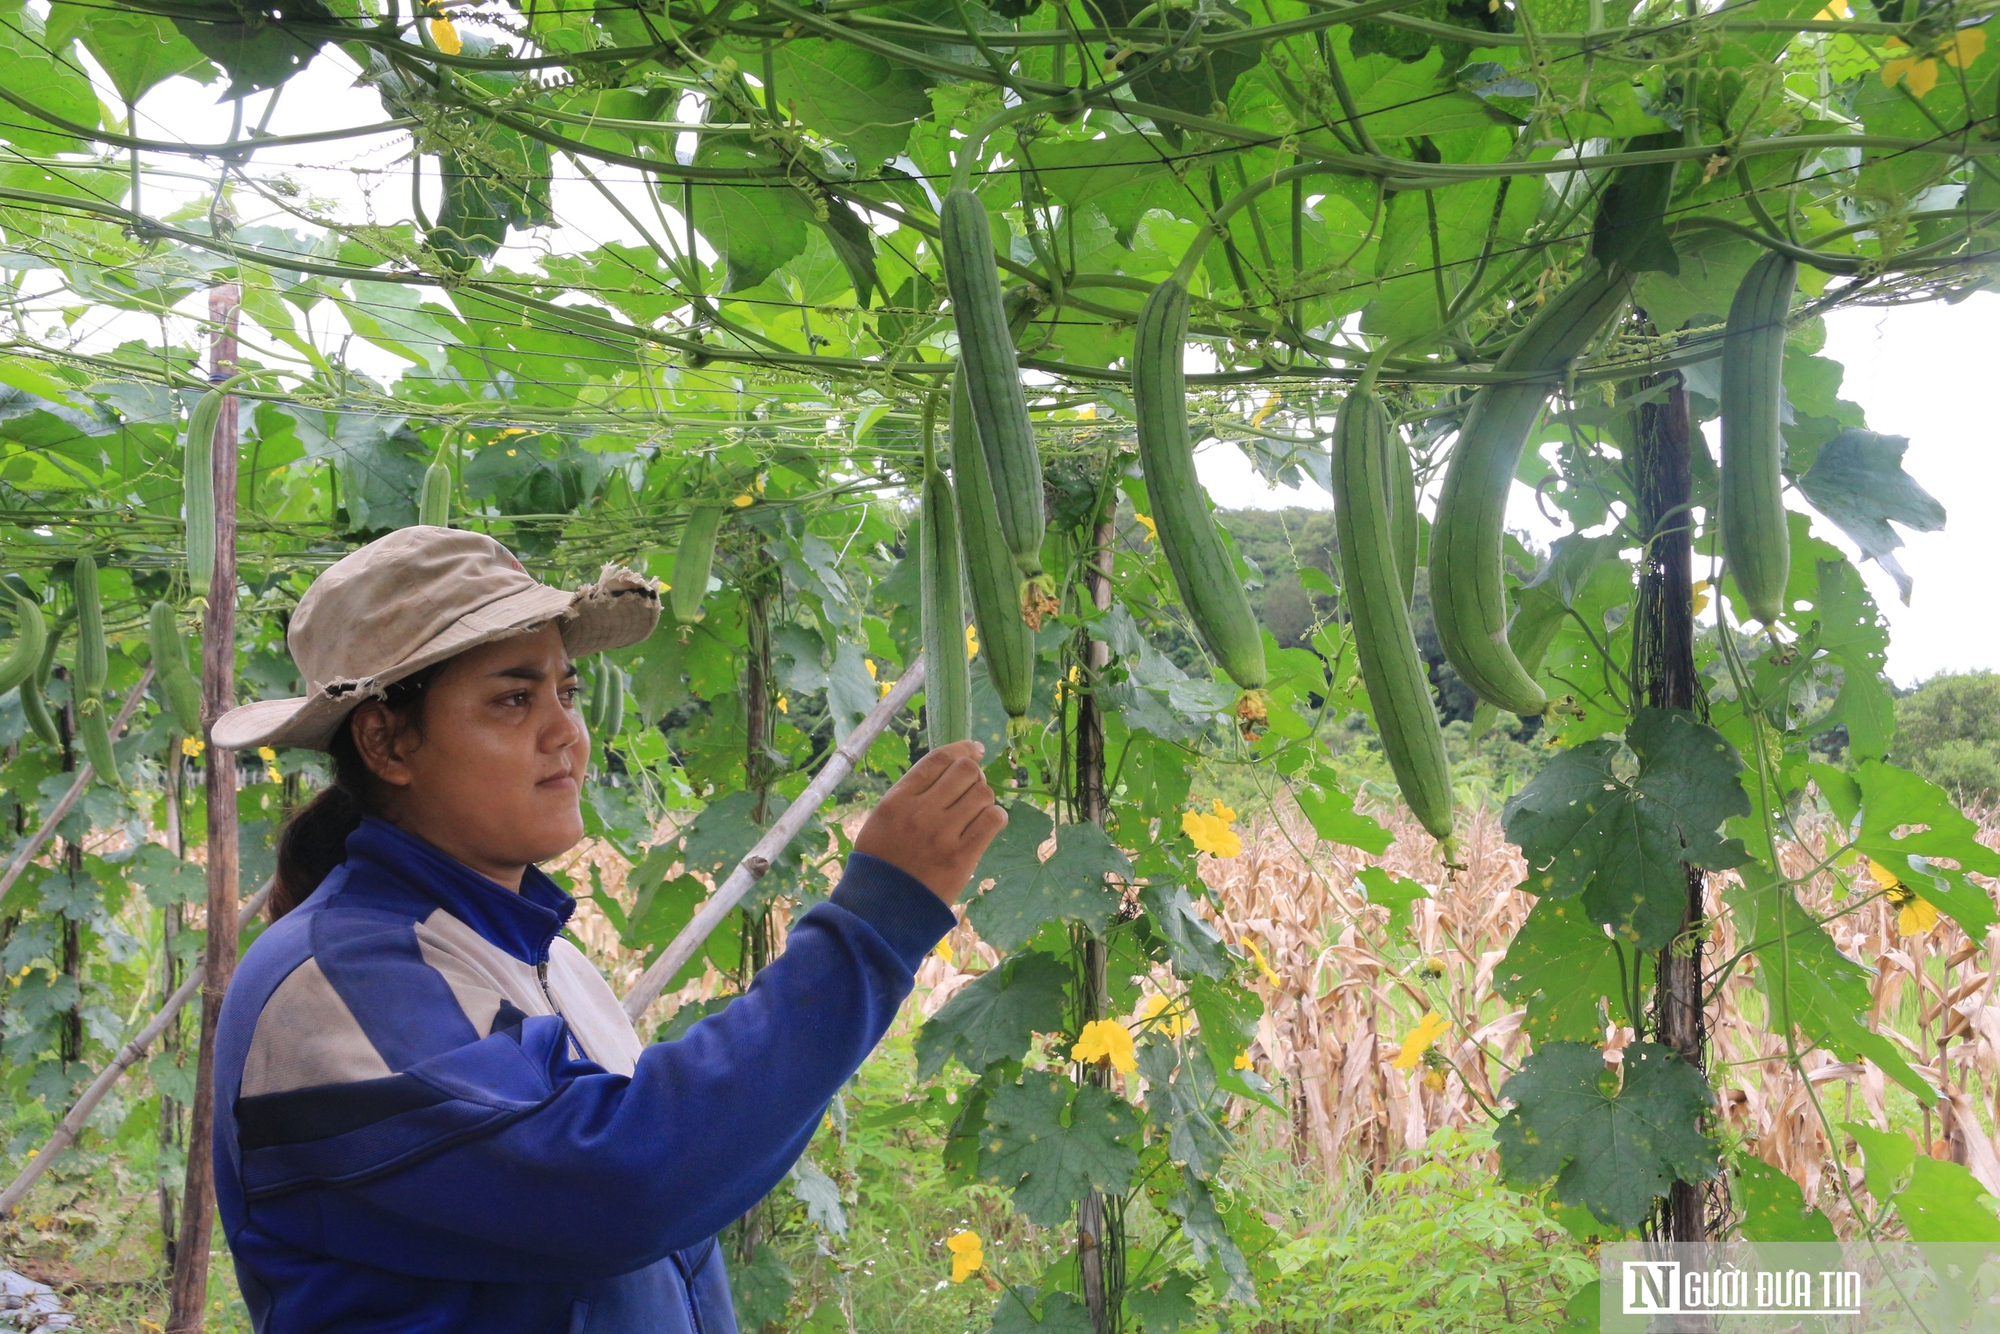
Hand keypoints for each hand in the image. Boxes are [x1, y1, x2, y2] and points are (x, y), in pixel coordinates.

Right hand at [854, 740, 1006, 905]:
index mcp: (897, 800)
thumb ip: (911, 795)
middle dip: (975, 775)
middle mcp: (920, 811)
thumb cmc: (880, 864)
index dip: (962, 749)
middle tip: (973, 789)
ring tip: (976, 813)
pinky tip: (987, 825)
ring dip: (984, 799)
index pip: (938, 759)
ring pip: (983, 793)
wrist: (880, 911)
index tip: (975, 750)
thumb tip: (949, 772)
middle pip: (965, 771)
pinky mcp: (961, 857)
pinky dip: (996, 817)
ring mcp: (942, 834)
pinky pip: (993, 820)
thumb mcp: (882, 820)